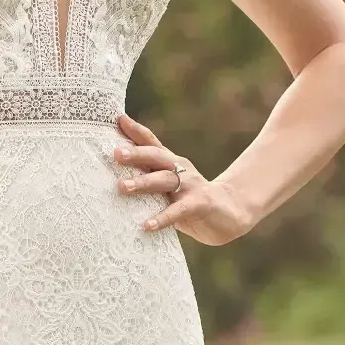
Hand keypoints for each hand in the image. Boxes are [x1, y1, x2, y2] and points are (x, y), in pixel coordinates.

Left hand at [113, 111, 254, 245]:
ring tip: (122, 187)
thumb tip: (114, 172)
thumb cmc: (189, 198)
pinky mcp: (199, 205)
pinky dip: (162, 218)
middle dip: (136, 154)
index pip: (152, 142)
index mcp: (170, 162)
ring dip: (143, 183)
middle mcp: (179, 169)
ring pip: (165, 180)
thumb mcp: (168, 184)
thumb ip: (147, 176)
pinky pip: (178, 211)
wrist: (230, 211)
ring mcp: (190, 186)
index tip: (118, 119)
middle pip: (156, 157)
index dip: (136, 130)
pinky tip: (146, 225)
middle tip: (116, 154)